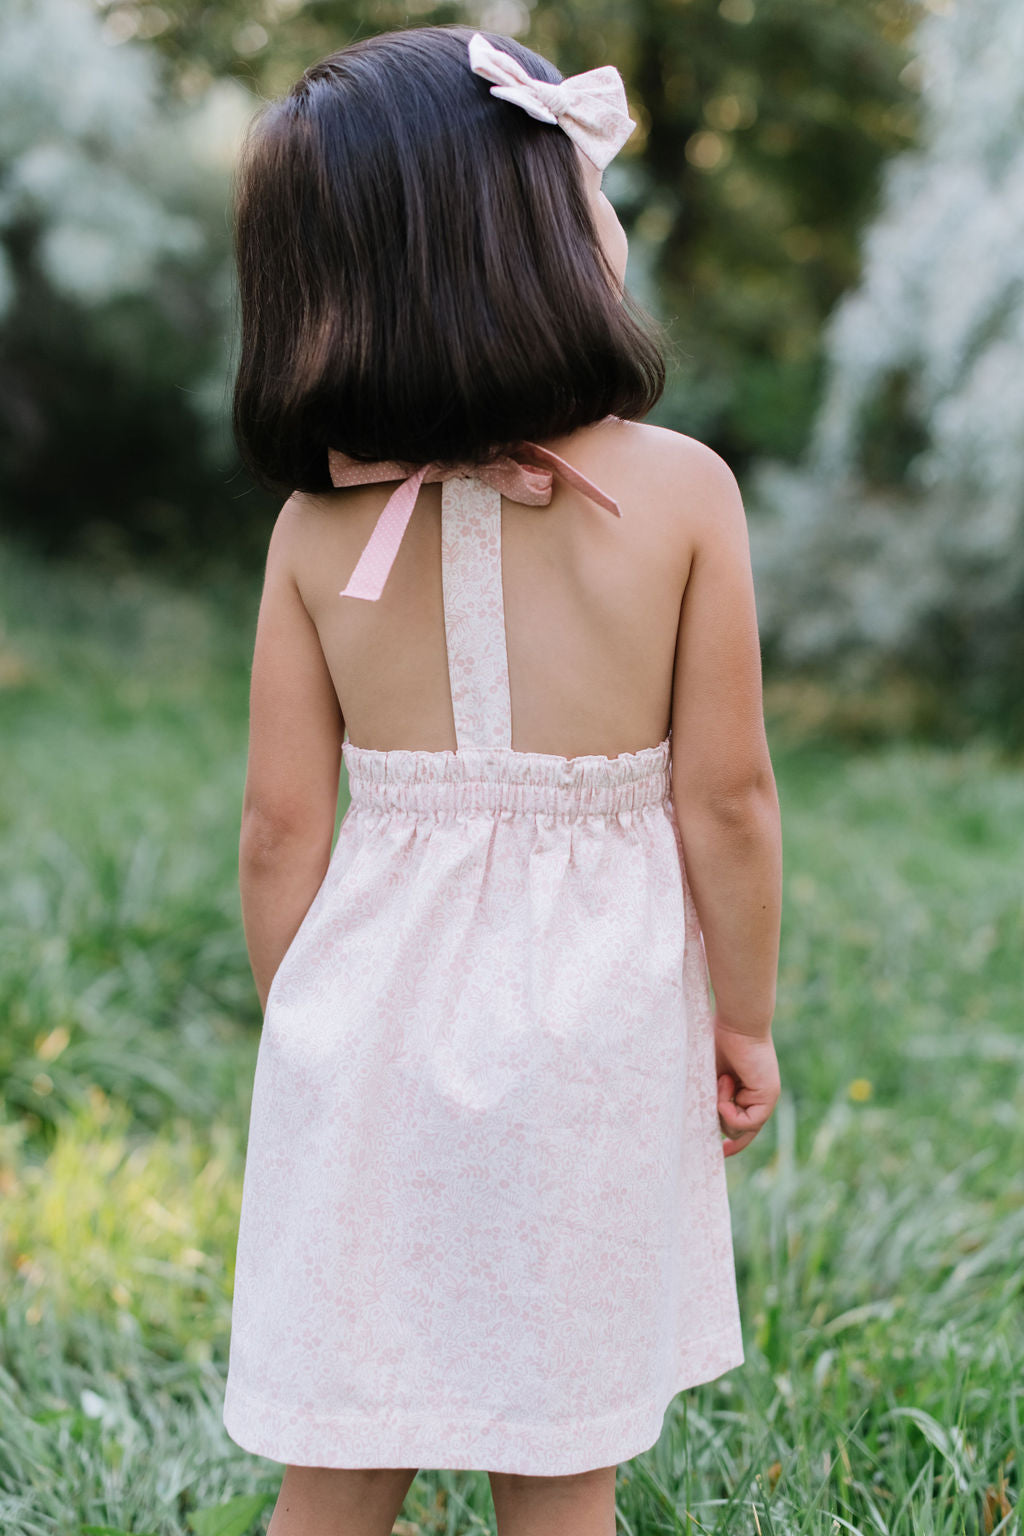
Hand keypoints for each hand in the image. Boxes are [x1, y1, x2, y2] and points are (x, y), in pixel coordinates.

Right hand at [714, 1018, 779, 1156]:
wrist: (737, 1022)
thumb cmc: (718, 1040)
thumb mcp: (710, 1077)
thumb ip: (712, 1098)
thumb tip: (710, 1123)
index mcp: (746, 1092)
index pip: (743, 1127)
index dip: (734, 1143)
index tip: (721, 1152)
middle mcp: (759, 1098)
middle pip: (737, 1131)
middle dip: (720, 1116)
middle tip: (716, 1086)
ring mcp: (765, 1099)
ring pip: (740, 1129)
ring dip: (722, 1108)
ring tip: (721, 1079)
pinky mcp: (768, 1097)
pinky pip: (748, 1123)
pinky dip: (731, 1111)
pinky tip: (725, 1085)